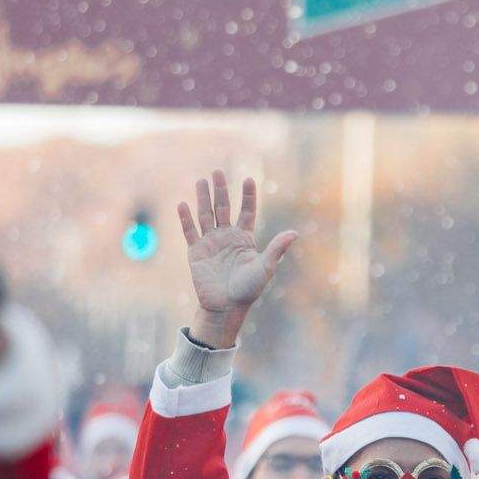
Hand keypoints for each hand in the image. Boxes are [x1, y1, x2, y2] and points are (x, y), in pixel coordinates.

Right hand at [177, 170, 296, 348]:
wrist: (226, 307)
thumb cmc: (248, 289)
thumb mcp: (265, 267)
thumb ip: (276, 249)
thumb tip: (295, 233)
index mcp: (244, 238)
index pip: (246, 211)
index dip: (247, 196)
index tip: (248, 179)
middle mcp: (226, 237)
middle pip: (222, 208)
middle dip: (220, 190)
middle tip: (218, 171)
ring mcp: (210, 243)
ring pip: (205, 215)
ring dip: (203, 198)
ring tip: (201, 180)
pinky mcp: (196, 253)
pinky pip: (190, 232)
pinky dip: (186, 218)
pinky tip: (183, 204)